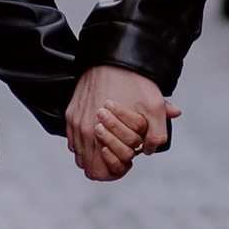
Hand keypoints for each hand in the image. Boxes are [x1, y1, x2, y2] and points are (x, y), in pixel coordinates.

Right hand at [66, 65, 177, 180]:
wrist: (113, 55)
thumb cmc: (134, 80)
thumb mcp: (154, 106)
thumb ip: (157, 134)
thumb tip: (149, 149)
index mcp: (98, 134)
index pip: (98, 173)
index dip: (115, 170)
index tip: (128, 159)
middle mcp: (82, 130)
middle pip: (88, 166)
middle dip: (107, 162)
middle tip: (123, 148)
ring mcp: (74, 121)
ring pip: (80, 154)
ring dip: (95, 152)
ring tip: (113, 140)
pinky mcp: (71, 112)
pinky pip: (74, 139)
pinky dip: (86, 141)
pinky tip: (102, 130)